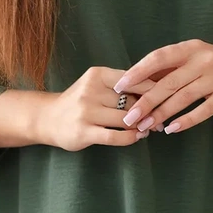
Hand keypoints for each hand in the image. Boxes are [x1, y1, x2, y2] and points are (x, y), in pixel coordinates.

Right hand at [41, 66, 159, 150]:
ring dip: (142, 126)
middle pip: (132, 102)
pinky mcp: (84, 132)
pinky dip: (131, 138)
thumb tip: (157, 90)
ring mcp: (86, 112)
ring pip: (126, 119)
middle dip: (149, 111)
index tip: (166, 97)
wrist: (47, 118)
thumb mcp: (96, 84)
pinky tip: (136, 137)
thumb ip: (121, 85)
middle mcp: (91, 91)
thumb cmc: (78, 101)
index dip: (153, 90)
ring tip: (149, 128)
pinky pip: (117, 137)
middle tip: (160, 118)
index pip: (134, 80)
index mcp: (97, 75)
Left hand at [112, 40, 212, 134]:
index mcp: (190, 48)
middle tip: (129, 116)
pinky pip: (203, 111)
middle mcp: (204, 60)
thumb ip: (168, 68)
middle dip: (146, 101)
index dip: (138, 72)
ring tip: (146, 126)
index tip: (120, 86)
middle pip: (169, 82)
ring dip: (162, 114)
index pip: (159, 58)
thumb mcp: (193, 58)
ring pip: (183, 98)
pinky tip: (171, 129)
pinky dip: (186, 121)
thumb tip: (135, 81)